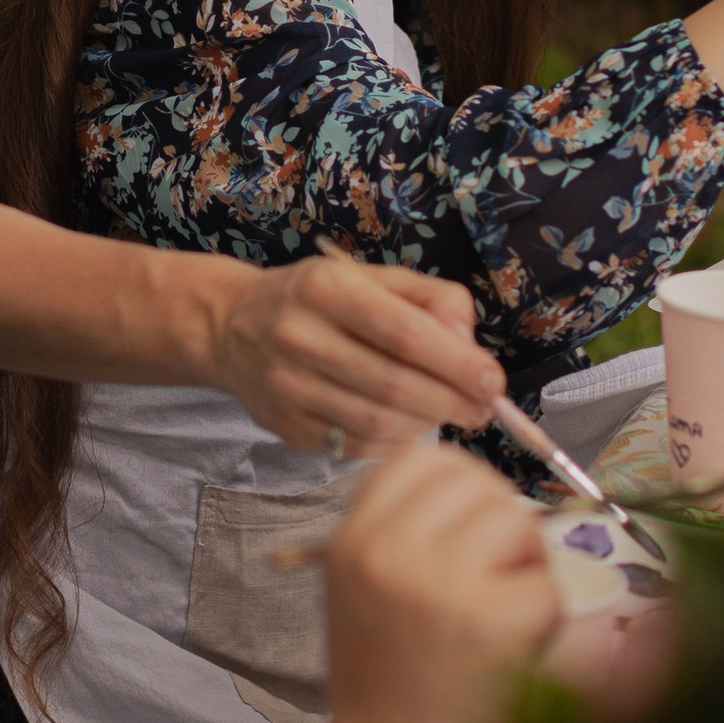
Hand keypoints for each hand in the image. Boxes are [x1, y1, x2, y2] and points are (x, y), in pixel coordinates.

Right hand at [211, 251, 502, 452]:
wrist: (231, 326)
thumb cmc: (318, 300)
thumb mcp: (371, 276)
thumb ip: (430, 299)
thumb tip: (468, 346)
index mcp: (325, 289)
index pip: (404, 333)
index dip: (456, 362)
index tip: (491, 381)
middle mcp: (299, 337)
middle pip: (394, 385)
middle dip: (451, 402)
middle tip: (482, 408)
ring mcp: (286, 388)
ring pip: (377, 423)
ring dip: (427, 425)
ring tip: (449, 414)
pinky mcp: (284, 427)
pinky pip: (355, 446)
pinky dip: (394, 442)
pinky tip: (409, 426)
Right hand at [324, 445, 558, 722]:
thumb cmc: (384, 686)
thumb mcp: (360, 590)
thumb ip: (400, 533)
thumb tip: (476, 488)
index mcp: (353, 539)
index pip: (421, 457)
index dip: (460, 485)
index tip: (468, 528)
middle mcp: (390, 551)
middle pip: (478, 483)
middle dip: (501, 524)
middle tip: (494, 580)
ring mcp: (441, 583)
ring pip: (519, 523)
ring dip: (526, 566)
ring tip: (501, 615)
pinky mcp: (493, 622)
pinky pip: (547, 587)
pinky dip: (545, 619)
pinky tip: (512, 654)